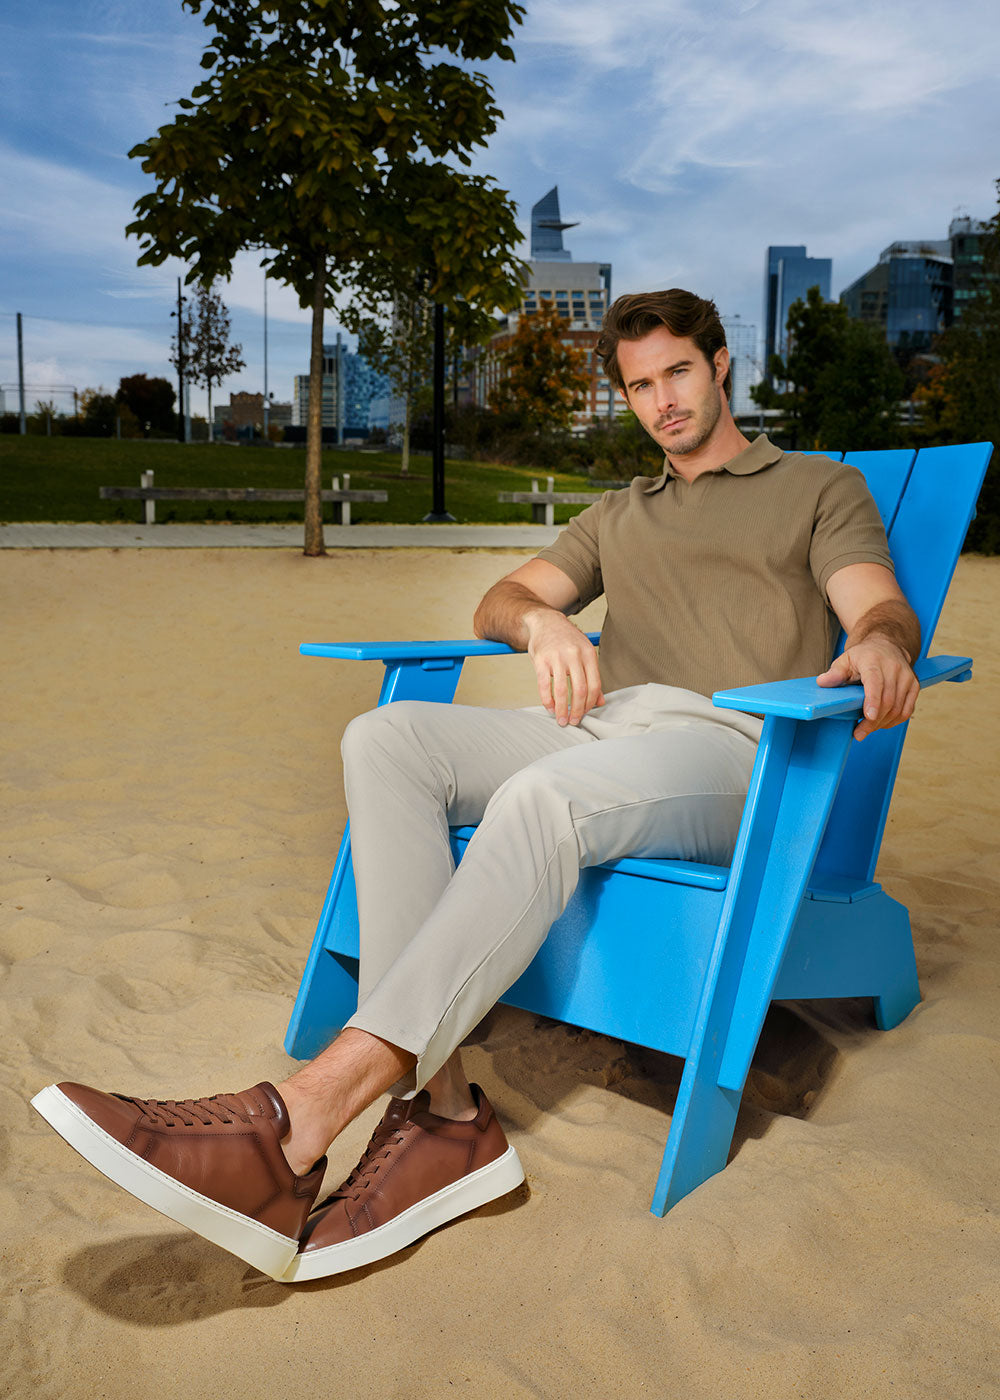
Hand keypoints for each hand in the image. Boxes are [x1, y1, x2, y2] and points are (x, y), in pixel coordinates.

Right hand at [525, 611, 604, 725]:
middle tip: (574, 721)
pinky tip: (550, 708)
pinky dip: (547, 701)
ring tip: (562, 719)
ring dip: (562, 709)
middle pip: (580, 689)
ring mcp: (556, 657)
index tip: (585, 713)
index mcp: (588, 654)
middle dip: (577, 710)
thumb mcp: (584, 654)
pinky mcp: (541, 660)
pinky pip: (544, 685)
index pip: (594, 684)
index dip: (590, 703)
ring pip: (561, 690)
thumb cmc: (567, 640)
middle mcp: (574, 655)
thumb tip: (600, 702)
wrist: (546, 621)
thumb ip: (592, 677)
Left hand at [816, 638, 918, 740]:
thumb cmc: (864, 656)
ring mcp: (907, 677)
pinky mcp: (914, 686)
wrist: (887, 646)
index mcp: (874, 661)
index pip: (875, 682)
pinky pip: (906, 710)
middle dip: (873, 722)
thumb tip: (822, 682)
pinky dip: (894, 721)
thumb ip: (835, 673)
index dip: (873, 700)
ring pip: (897, 708)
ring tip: (866, 729)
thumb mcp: (845, 659)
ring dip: (882, 724)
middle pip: (887, 700)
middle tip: (859, 733)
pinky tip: (881, 724)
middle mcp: (894, 668)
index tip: (869, 716)